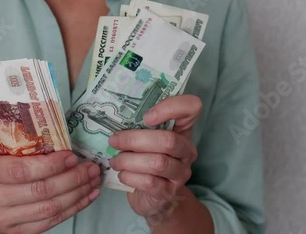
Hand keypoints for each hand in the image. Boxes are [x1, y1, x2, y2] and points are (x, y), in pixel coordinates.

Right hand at [0, 149, 100, 233]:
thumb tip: (63, 143)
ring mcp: (3, 219)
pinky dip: (74, 208)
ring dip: (77, 193)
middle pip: (41, 190)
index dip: (51, 165)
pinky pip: (51, 221)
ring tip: (93, 180)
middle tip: (90, 168)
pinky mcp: (17, 233)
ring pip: (49, 208)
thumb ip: (23, 147)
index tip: (72, 157)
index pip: (22, 170)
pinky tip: (86, 196)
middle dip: (72, 178)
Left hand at [108, 95, 200, 216]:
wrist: (154, 197)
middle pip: (168, 140)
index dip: (171, 107)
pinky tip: (121, 174)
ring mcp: (180, 172)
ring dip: (129, 160)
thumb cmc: (146, 160)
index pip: (192, 108)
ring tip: (115, 160)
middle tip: (114, 141)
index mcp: (182, 130)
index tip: (146, 116)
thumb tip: (114, 118)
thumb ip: (138, 126)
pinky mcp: (168, 192)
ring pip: (158, 163)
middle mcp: (186, 150)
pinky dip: (130, 177)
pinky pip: (149, 182)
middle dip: (135, 140)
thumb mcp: (146, 140)